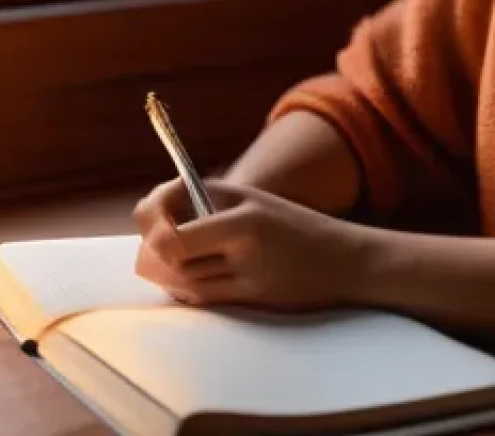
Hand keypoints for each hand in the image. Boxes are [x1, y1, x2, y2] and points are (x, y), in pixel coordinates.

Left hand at [132, 177, 365, 309]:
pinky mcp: (253, 295)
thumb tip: (153, 227)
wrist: (344, 259)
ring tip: (173, 266)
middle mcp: (240, 230)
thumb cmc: (291, 226)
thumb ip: (205, 208)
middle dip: (156, 252)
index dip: (150, 218)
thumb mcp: (251, 201)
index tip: (152, 225)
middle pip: (171, 246)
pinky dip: (188, 291)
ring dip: (171, 274)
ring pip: (183, 275)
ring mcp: (247, 265)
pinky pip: (203, 296)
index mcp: (237, 199)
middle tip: (153, 250)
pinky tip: (191, 283)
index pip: (168, 205)